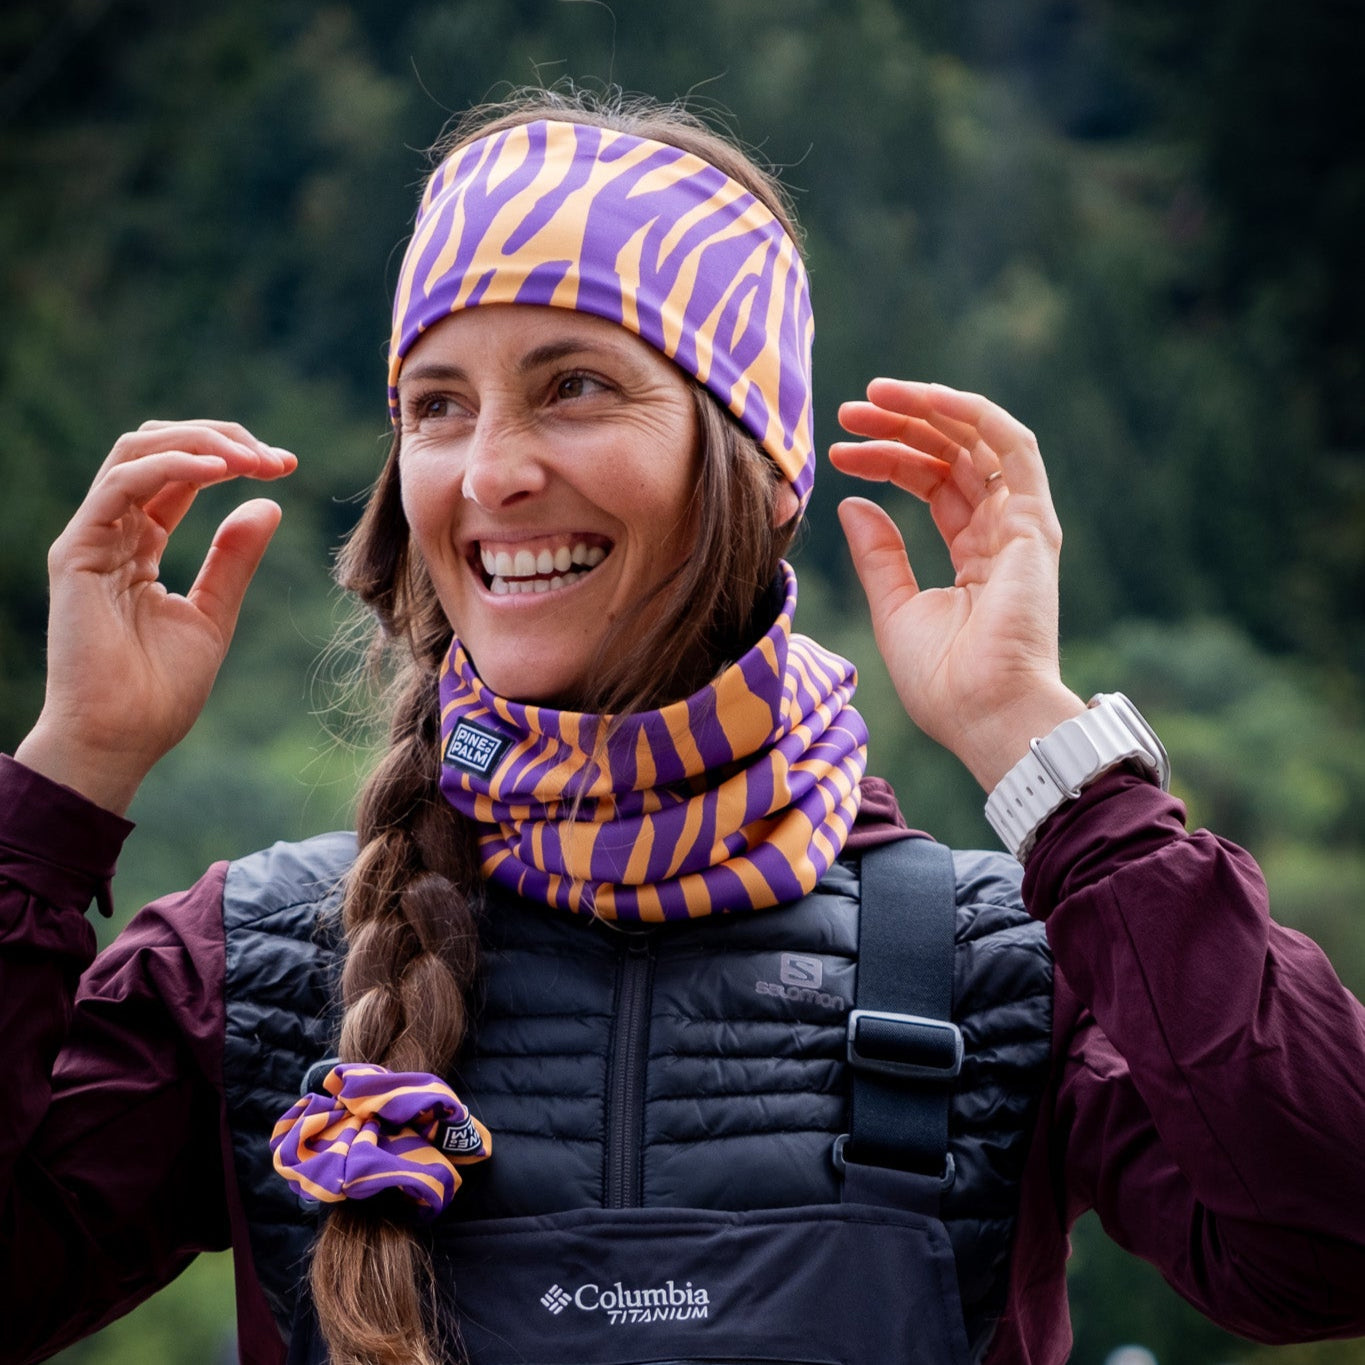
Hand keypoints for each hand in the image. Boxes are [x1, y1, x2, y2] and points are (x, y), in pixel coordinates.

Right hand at [14, 420, 295, 813]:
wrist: (122, 738)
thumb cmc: (161, 690)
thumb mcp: (214, 613)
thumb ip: (234, 559)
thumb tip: (268, 504)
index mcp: (142, 545)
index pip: (183, 475)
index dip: (234, 458)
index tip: (288, 466)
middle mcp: (114, 533)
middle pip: (158, 449)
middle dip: (221, 440)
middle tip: (276, 458)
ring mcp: (91, 539)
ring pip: (136, 452)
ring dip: (200, 443)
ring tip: (252, 458)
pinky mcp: (76, 552)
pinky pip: (121, 486)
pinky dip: (170, 467)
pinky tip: (217, 471)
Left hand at [830, 379, 1082, 790]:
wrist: (984, 714)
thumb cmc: (944, 682)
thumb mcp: (894, 608)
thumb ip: (878, 555)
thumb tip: (851, 503)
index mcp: (972, 555)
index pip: (931, 483)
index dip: (886, 459)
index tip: (838, 452)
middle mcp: (1000, 532)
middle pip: (952, 455)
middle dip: (900, 425)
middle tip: (848, 410)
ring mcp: (1021, 525)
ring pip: (978, 441)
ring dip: (928, 409)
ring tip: (874, 396)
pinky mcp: (1033, 523)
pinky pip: (1012, 447)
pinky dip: (972, 414)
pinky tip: (925, 398)